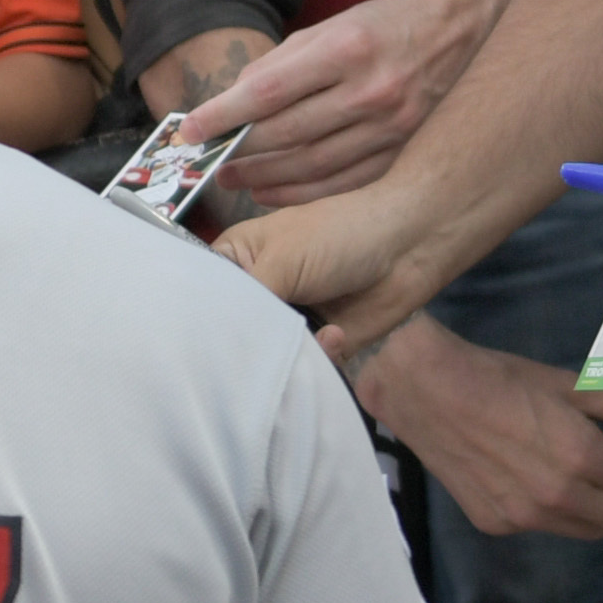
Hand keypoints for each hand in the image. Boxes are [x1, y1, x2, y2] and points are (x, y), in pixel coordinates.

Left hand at [183, 0, 480, 207]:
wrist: (448, 32)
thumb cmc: (378, 27)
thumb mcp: (327, 28)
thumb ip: (278, 65)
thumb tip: (231, 105)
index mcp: (346, 48)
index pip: (269, 91)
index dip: (224, 115)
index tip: (191, 130)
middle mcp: (371, 90)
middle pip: (287, 133)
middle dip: (238, 150)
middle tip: (208, 158)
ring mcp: (389, 127)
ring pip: (311, 165)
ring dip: (262, 177)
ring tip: (232, 177)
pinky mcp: (398, 151)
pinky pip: (340, 183)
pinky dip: (299, 193)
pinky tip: (270, 192)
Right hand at [216, 184, 437, 348]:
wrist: (407, 248)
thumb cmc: (338, 235)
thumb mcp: (280, 259)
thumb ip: (244, 300)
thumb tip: (213, 341)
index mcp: (238, 258)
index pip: (201, 292)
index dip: (197, 316)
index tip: (195, 339)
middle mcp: (259, 291)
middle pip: (232, 331)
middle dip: (242, 344)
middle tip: (252, 348)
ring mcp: (289, 319)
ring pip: (266, 355)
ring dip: (283, 354)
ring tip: (302, 338)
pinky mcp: (320, 345)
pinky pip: (303, 367)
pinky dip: (318, 357)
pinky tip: (336, 334)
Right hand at [349, 320, 602, 540]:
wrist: (425, 390)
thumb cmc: (500, 378)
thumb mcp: (568, 385)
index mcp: (582, 457)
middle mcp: (558, 497)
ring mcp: (525, 517)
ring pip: (588, 530)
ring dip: (598, 509)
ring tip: (579, 473)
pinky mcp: (497, 523)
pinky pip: (546, 526)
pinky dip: (554, 509)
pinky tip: (532, 476)